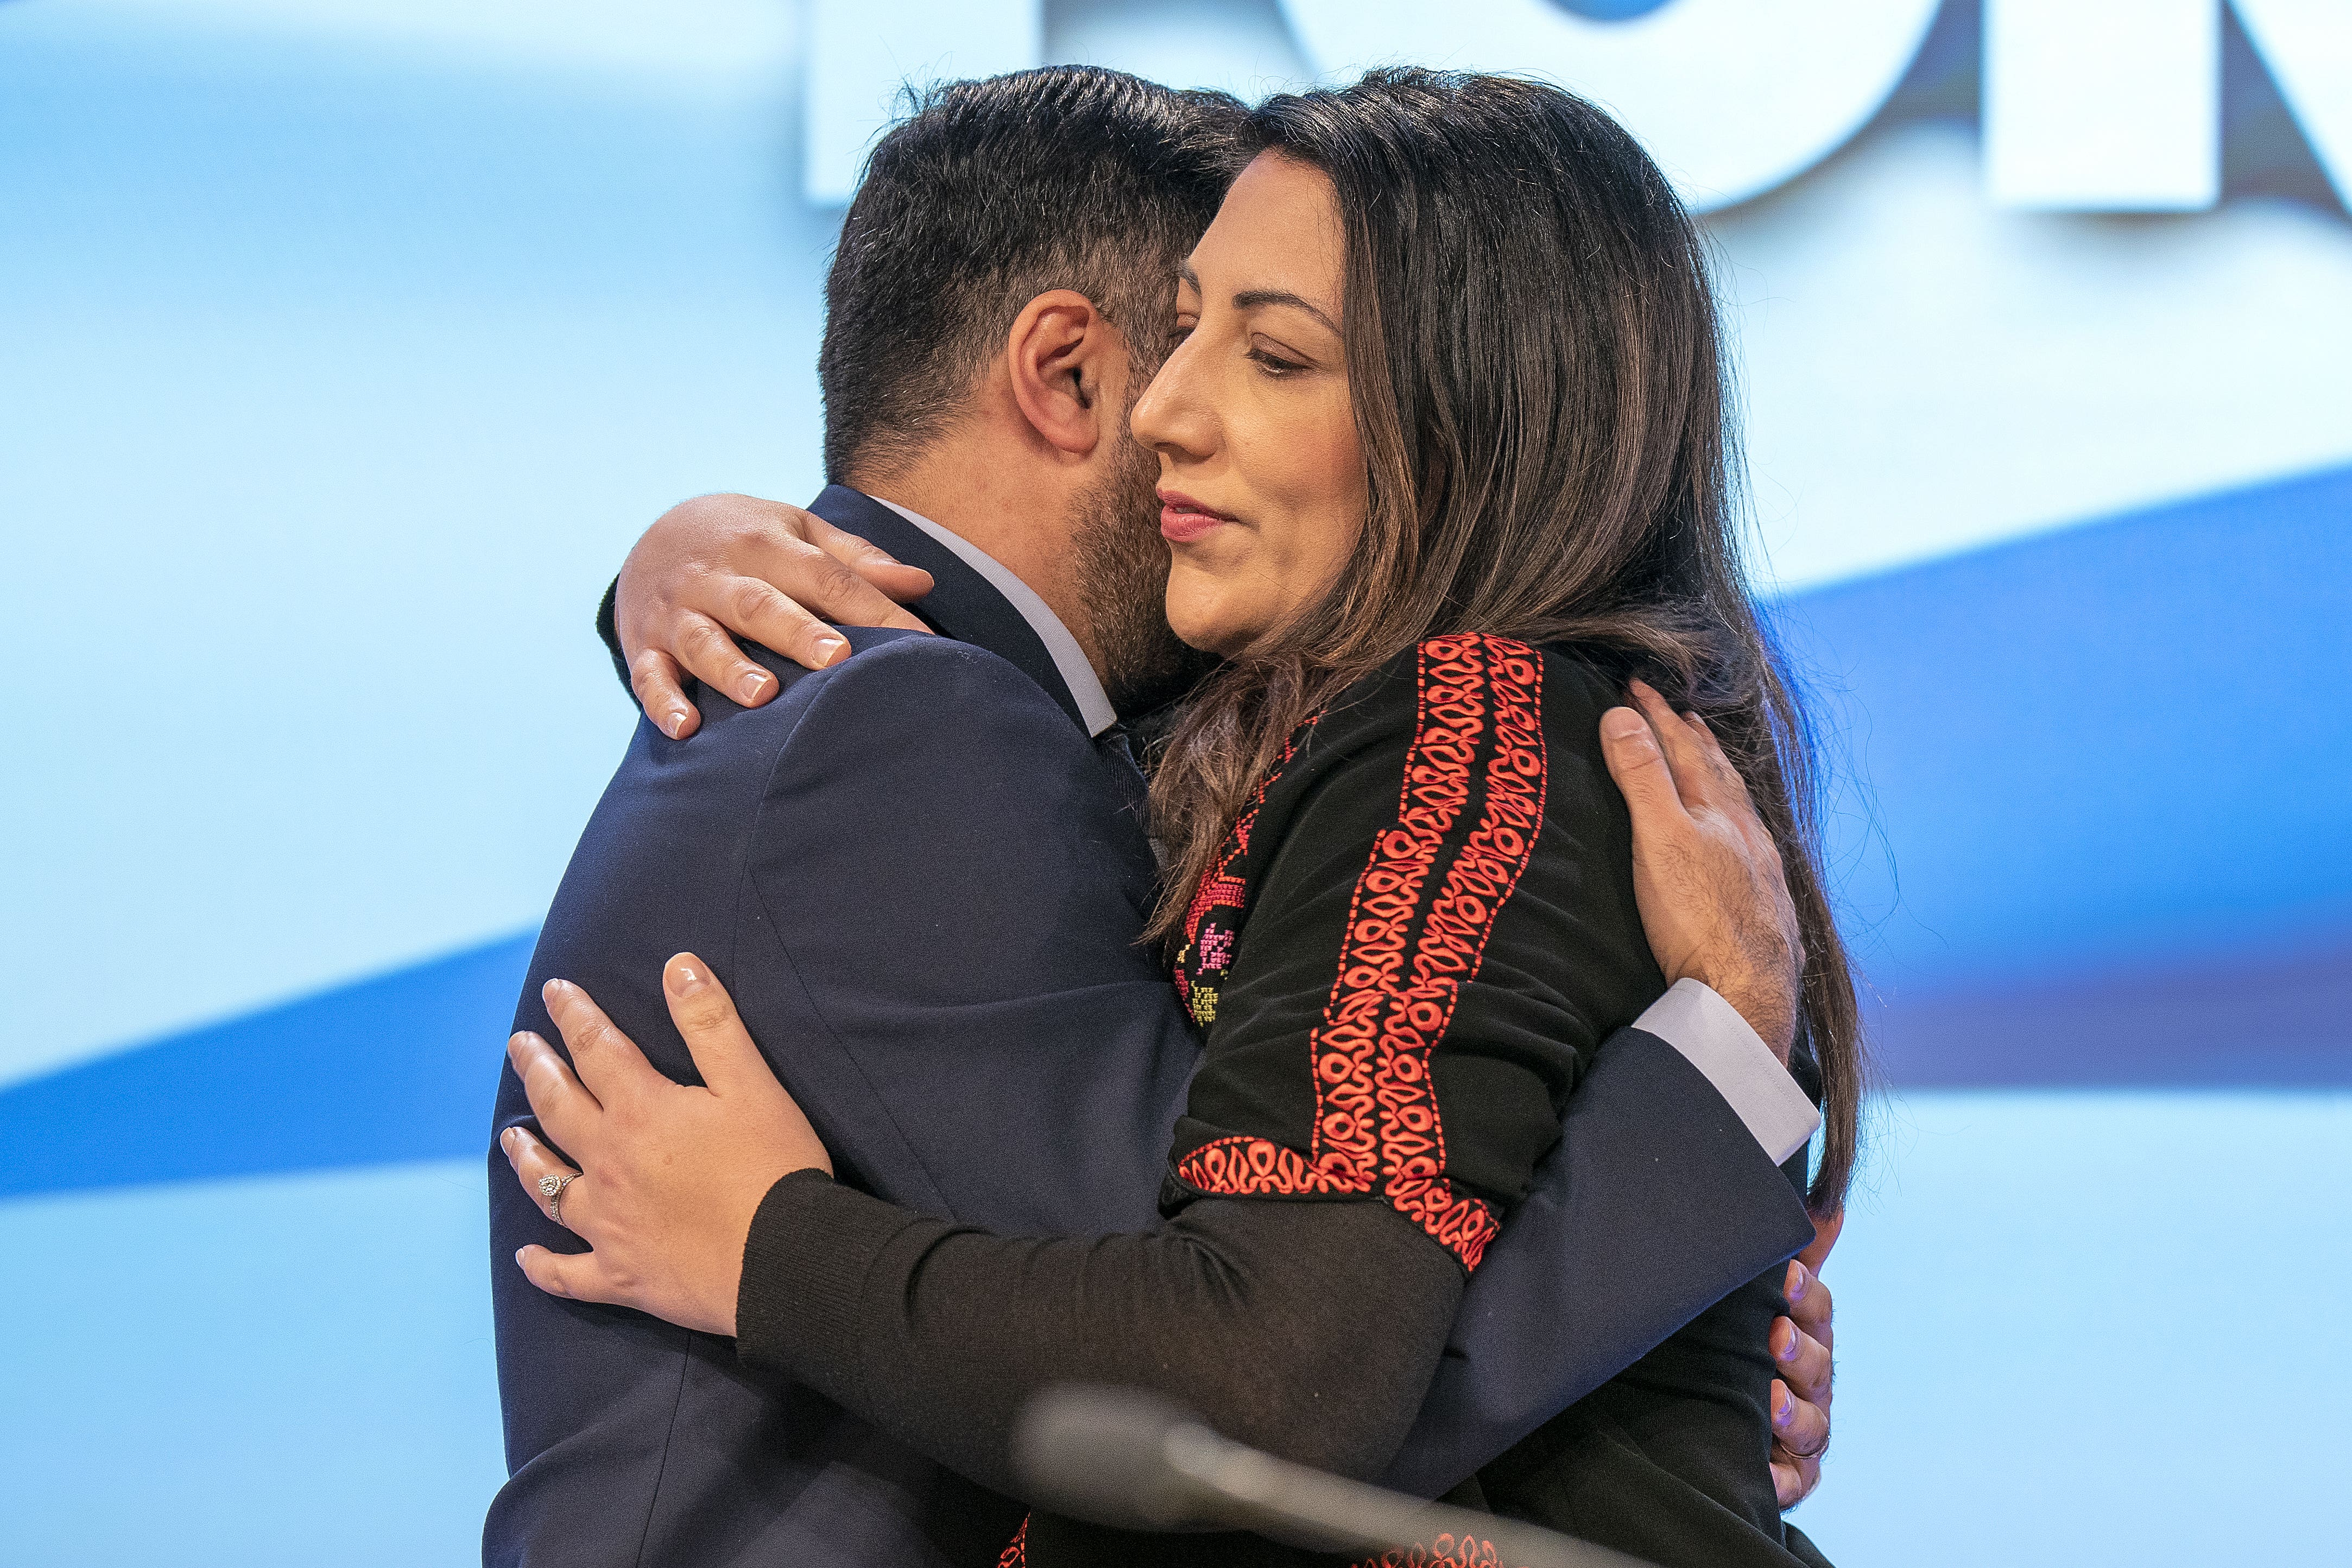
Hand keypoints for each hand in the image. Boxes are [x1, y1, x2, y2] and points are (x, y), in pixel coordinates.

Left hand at [500, 956, 831, 1335]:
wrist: (784, 1262)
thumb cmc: (774, 1169)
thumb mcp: (752, 1085)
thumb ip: (711, 1024)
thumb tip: (677, 965)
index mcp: (641, 1112)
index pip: (595, 1049)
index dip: (574, 1015)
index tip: (554, 991)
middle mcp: (609, 1164)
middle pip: (558, 1108)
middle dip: (537, 1070)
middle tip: (519, 1046)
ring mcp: (608, 1224)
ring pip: (548, 1184)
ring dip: (525, 1156)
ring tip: (509, 1134)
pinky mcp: (620, 1275)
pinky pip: (567, 1273)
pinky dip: (542, 1266)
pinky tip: (525, 1258)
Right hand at [617, 493, 936, 738]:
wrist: (653, 532)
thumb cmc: (748, 540)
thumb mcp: (798, 532)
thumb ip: (856, 560)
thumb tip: (922, 584)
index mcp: (763, 544)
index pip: (825, 576)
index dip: (872, 608)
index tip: (918, 641)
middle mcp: (715, 575)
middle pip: (758, 604)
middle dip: (796, 632)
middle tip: (836, 658)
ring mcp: (676, 612)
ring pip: (703, 640)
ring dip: (731, 669)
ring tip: (763, 695)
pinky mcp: (642, 644)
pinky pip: (649, 676)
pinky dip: (664, 703)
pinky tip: (686, 728)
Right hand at [1597, 680, 1804, 1062]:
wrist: (1748, 993)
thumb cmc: (1699, 917)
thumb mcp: (1659, 838)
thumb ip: (1642, 777)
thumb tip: (1622, 716)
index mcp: (1718, 810)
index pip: (1683, 748)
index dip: (1657, 715)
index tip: (1636, 686)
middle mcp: (1746, 832)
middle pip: (1718, 771)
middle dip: (1694, 738)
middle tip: (1680, 712)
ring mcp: (1760, 869)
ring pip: (1740, 806)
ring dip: (1720, 776)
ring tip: (1711, 760)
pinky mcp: (1765, 905)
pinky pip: (1752, 842)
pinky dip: (1738, 821)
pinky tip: (1740, 837)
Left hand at [1769, 1208, 1841, 1507]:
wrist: (1712, 1412)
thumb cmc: (1752, 1342)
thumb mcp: (1772, 1297)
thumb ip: (1800, 1252)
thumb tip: (1830, 1202)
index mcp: (1806, 1333)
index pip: (1816, 1310)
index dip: (1805, 1294)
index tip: (1786, 1276)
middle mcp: (1811, 1383)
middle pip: (1817, 1365)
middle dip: (1799, 1350)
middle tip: (1775, 1334)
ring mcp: (1803, 1430)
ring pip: (1810, 1423)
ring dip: (1793, 1412)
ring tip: (1772, 1399)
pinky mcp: (1791, 1474)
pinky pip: (1793, 1480)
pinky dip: (1781, 1478)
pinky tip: (1767, 1473)